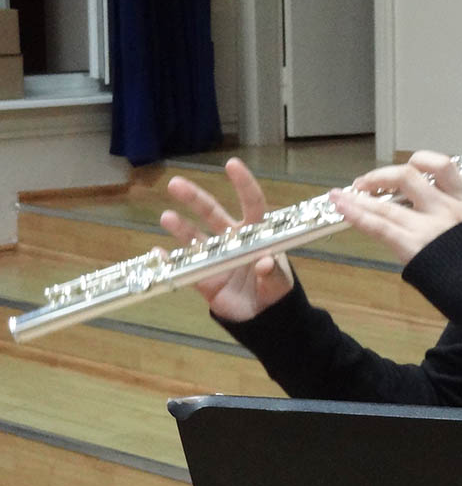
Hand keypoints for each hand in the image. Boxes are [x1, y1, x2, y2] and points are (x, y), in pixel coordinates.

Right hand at [160, 158, 294, 321]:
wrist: (263, 321)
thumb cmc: (277, 295)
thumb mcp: (279, 286)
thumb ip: (273, 275)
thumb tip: (265, 262)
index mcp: (257, 235)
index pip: (252, 204)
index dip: (243, 184)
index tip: (231, 164)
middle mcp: (233, 241)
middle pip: (212, 214)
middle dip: (195, 198)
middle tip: (175, 184)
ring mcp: (216, 258)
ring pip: (194, 237)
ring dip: (180, 227)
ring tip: (166, 217)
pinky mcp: (203, 278)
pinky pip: (183, 267)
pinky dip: (169, 261)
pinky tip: (157, 253)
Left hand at [328, 151, 461, 264]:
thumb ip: (449, 218)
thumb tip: (422, 212)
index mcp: (461, 202)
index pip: (443, 165)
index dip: (420, 160)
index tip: (407, 166)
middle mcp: (444, 208)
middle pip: (407, 176)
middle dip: (380, 176)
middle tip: (363, 184)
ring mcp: (428, 227)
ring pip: (386, 203)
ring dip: (357, 198)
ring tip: (338, 196)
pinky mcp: (412, 246)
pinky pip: (380, 227)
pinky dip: (358, 216)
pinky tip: (344, 210)